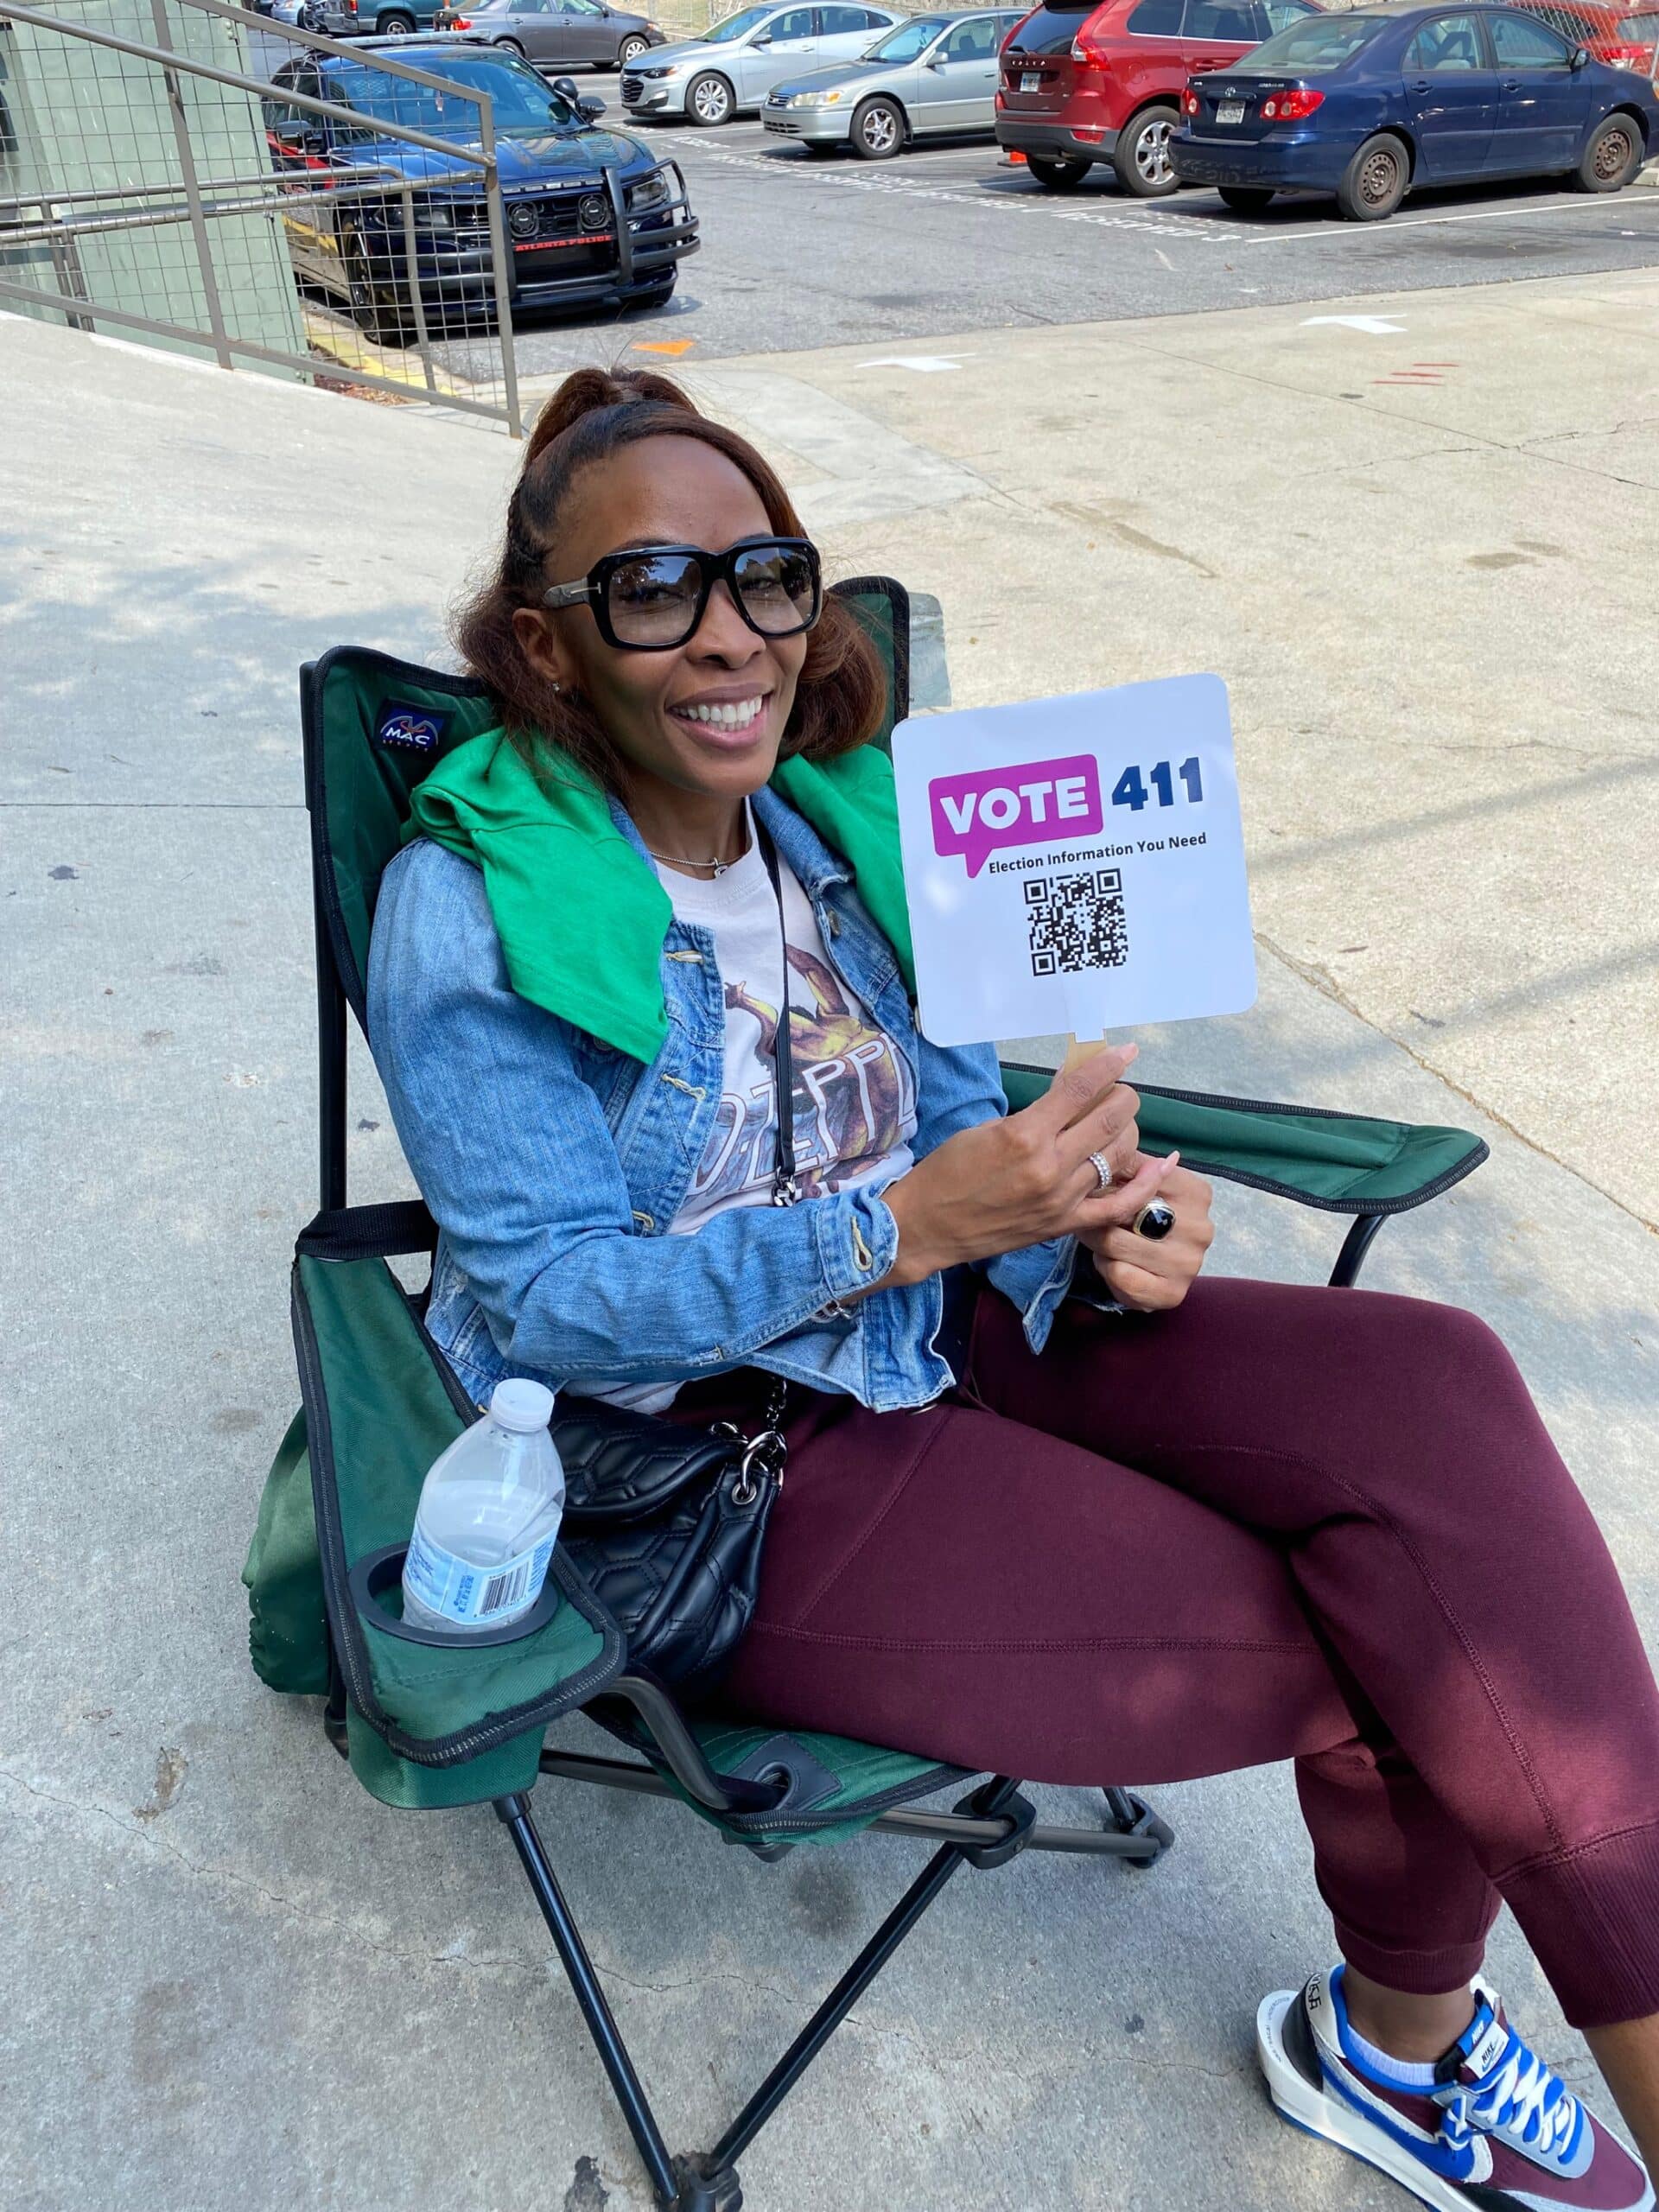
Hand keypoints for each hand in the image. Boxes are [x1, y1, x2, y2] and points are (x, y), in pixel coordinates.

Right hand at [880, 1045, 1180, 1287]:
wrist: (926, 1226)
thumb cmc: (948, 1172)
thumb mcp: (987, 1128)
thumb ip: (1035, 1112)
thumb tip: (1071, 1088)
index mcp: (1025, 1135)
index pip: (1079, 1090)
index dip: (1108, 1066)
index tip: (1126, 1052)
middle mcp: (1049, 1166)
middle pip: (1108, 1121)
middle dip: (1124, 1097)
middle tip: (1121, 1089)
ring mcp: (1061, 1199)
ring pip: (1117, 1155)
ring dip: (1128, 1130)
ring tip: (1121, 1121)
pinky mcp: (1064, 1225)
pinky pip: (1117, 1205)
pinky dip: (1144, 1184)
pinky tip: (1161, 1165)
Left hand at [1080, 1162, 1214, 1311]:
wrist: (1155, 1276)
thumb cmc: (1144, 1220)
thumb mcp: (1139, 1185)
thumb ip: (1129, 1163)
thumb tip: (1116, 1140)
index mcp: (1197, 1193)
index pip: (1141, 1175)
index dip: (1110, 1181)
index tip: (1097, 1187)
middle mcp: (1201, 1228)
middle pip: (1123, 1210)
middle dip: (1099, 1214)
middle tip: (1090, 1217)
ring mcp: (1190, 1263)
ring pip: (1114, 1243)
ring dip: (1097, 1243)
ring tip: (1101, 1241)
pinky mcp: (1173, 1293)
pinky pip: (1119, 1275)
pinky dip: (1106, 1270)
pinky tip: (1114, 1266)